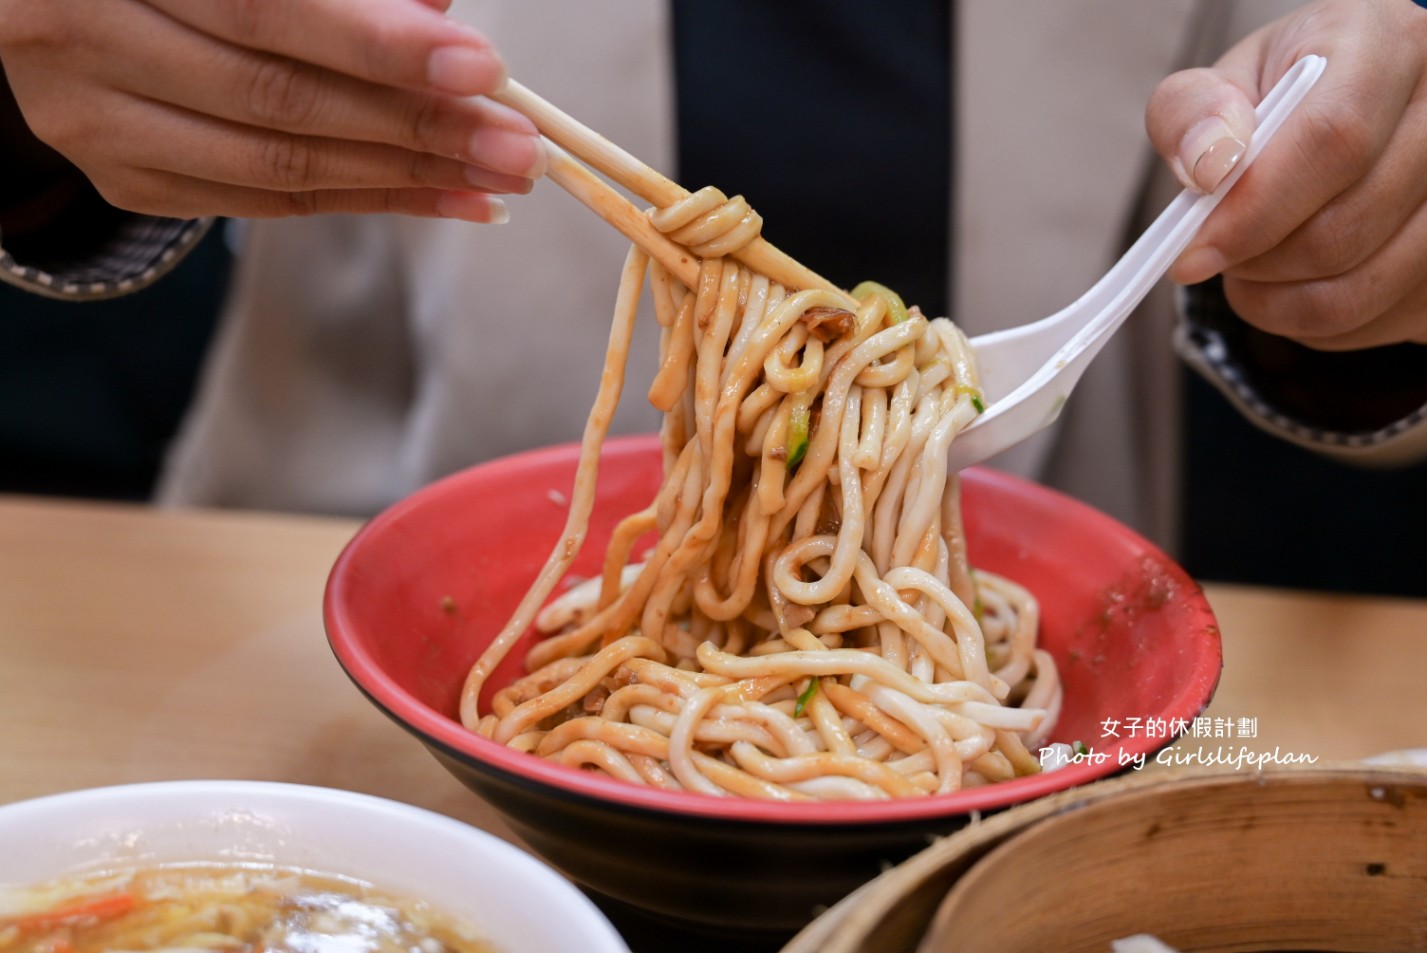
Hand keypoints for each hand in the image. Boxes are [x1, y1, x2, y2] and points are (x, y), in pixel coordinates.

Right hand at [0, 0, 544, 222]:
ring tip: (500, 178)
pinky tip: (447, 198)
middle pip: (280, 96)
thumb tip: (438, 11)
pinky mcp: (125, 178)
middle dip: (416, 125)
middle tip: (518, 144)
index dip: (380, 43)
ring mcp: (97, 120)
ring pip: (276, 161)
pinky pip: (264, 202)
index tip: (483, 68)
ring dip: (406, 176)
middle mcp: (87, 35)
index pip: (266, 6)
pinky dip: (366, 200)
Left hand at [1145, 0, 1426, 348]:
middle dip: (1254, 261)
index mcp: (1387, 46)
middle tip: (1213, 252)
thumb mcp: (1226, 83)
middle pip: (1343, 228)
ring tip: (1246, 268)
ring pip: (1359, 290)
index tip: (1191, 252)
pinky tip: (1290, 283)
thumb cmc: (1283, 99)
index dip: (1253, 210)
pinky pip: (1369, 323)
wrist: (1348, 117)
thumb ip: (1193, 111)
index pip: (1334, 139)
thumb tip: (1207, 164)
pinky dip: (1306, 322)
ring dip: (1275, 301)